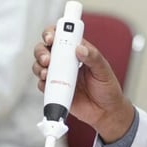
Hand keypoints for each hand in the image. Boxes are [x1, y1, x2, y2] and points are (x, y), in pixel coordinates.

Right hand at [32, 27, 134, 141]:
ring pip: (39, 65)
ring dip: (39, 66)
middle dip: (41, 51)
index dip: (53, 33)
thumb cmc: (107, 89)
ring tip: (46, 72)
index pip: (62, 36)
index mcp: (78, 51)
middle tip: (47, 59)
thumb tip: (80, 48)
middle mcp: (65, 61)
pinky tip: (47, 84)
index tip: (51, 38)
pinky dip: (41, 83)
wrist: (106, 113)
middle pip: (45, 48)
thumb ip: (93, 58)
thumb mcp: (104, 71)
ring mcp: (58, 75)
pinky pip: (42, 84)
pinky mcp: (54, 89)